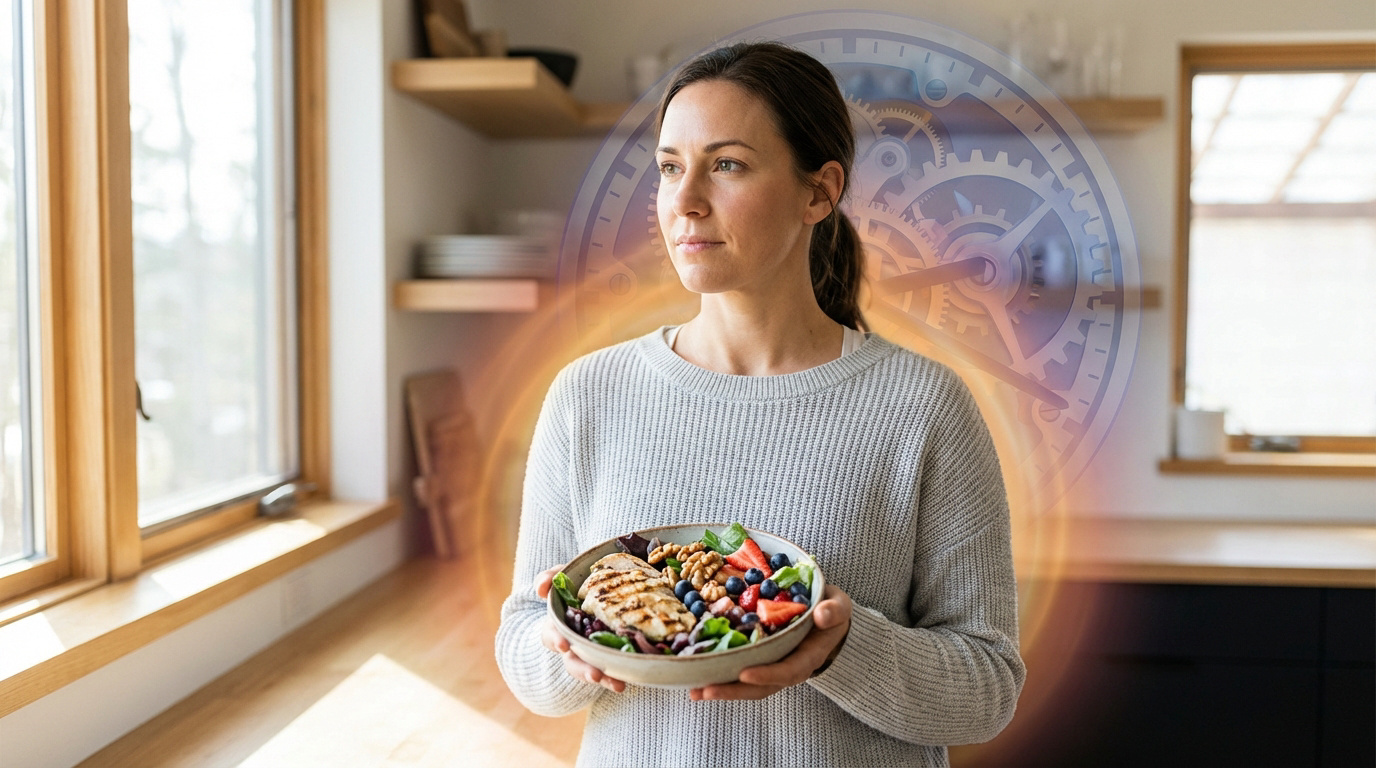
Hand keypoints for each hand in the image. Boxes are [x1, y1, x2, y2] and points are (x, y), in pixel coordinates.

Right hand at [535, 566, 625, 693]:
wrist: (596, 593)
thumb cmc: (573, 586)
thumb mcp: (560, 577)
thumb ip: (549, 579)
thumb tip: (541, 588)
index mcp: (558, 626)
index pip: (551, 635)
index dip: (556, 640)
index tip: (563, 645)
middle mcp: (572, 644)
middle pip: (573, 662)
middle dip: (583, 670)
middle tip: (595, 675)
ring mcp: (590, 653)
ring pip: (592, 671)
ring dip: (603, 678)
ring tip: (617, 685)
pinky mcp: (608, 656)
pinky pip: (611, 671)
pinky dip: (616, 678)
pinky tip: (624, 682)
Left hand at [690, 584, 852, 700]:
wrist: (826, 616)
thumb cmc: (830, 610)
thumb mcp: (838, 607)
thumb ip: (834, 611)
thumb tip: (822, 614)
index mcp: (808, 657)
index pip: (788, 671)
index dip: (768, 675)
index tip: (745, 674)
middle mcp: (788, 667)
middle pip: (761, 687)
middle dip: (733, 690)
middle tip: (705, 691)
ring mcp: (772, 666)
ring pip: (746, 684)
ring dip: (721, 689)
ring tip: (694, 690)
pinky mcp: (759, 660)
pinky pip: (738, 671)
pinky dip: (719, 674)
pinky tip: (695, 674)